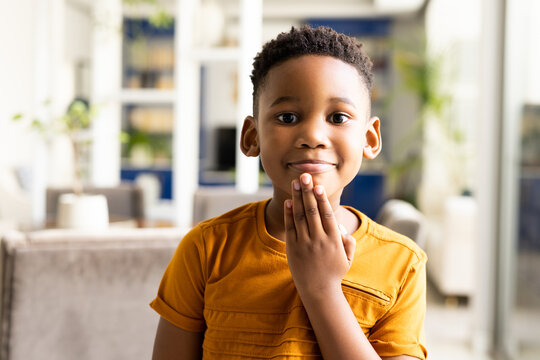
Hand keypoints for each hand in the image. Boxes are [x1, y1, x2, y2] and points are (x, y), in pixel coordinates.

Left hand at [284, 173, 355, 296]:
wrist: (318, 292)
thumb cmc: (334, 273)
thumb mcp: (347, 259)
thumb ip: (349, 242)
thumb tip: (343, 228)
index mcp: (334, 240)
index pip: (327, 214)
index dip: (322, 199)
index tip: (318, 185)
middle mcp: (319, 240)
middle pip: (312, 211)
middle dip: (308, 192)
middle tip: (304, 176)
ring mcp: (305, 243)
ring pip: (300, 216)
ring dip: (297, 197)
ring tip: (295, 183)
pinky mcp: (293, 248)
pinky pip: (290, 227)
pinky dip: (289, 213)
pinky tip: (288, 201)